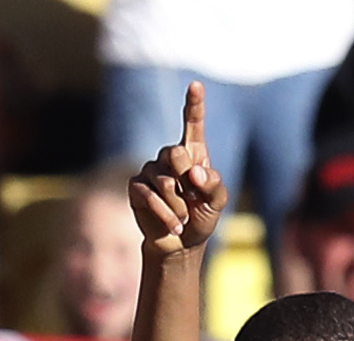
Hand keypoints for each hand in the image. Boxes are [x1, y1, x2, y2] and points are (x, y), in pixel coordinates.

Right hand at [129, 83, 229, 255]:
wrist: (181, 243)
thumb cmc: (201, 218)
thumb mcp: (217, 203)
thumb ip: (214, 184)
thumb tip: (195, 171)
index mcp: (193, 153)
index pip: (193, 123)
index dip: (194, 104)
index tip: (196, 85)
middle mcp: (170, 157)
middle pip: (175, 153)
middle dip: (186, 180)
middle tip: (192, 199)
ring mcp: (151, 170)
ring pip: (164, 181)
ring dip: (178, 206)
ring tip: (183, 218)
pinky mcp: (137, 186)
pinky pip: (149, 196)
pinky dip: (165, 214)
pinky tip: (173, 225)